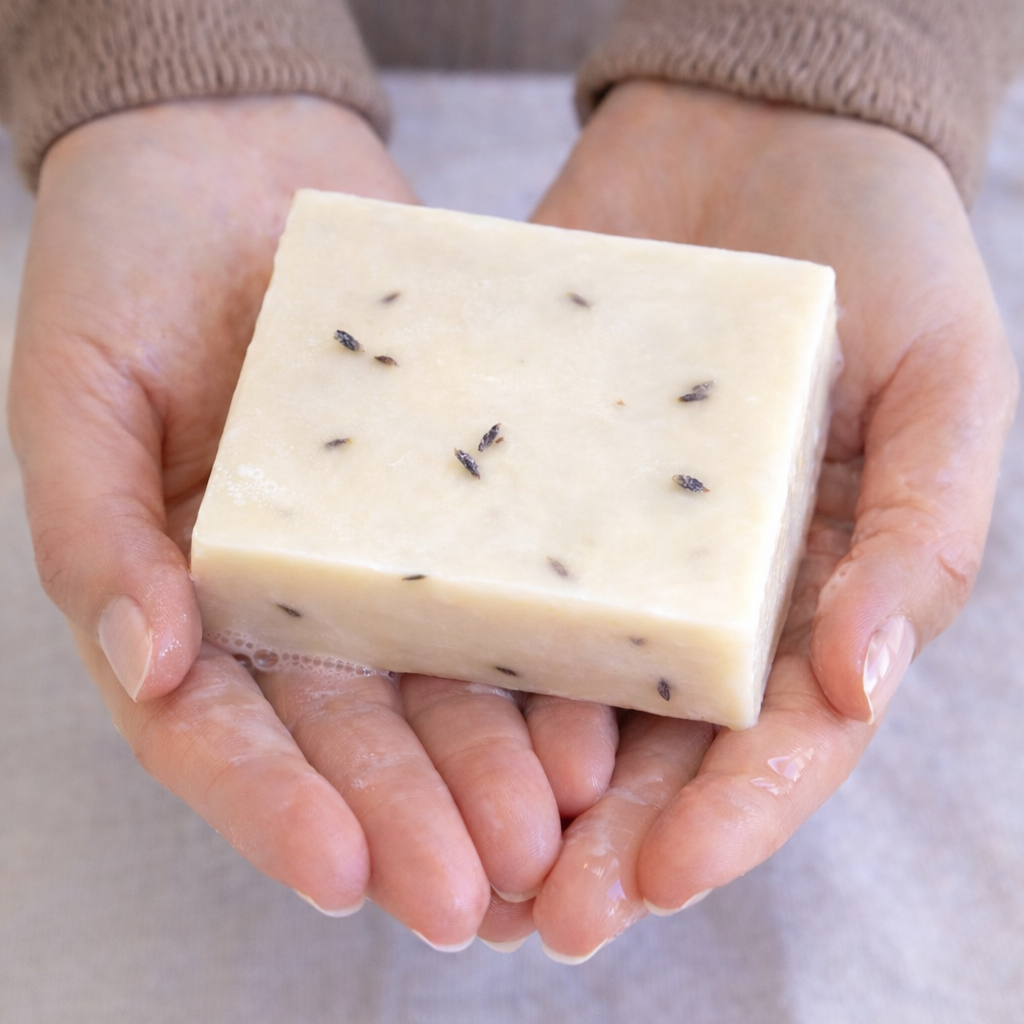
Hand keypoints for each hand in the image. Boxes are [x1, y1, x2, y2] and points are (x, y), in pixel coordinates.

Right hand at [8, 95, 575, 944]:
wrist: (234, 158)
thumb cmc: (126, 265)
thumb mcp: (74, 392)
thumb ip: (93, 533)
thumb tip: (147, 663)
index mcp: (189, 597)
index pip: (223, 735)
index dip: (273, 809)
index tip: (339, 873)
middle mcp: (295, 600)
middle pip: (353, 736)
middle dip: (414, 818)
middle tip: (479, 893)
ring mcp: (386, 554)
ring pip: (443, 686)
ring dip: (495, 766)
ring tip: (554, 829)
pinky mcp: (464, 496)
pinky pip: (512, 582)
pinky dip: (551, 653)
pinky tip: (600, 710)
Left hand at [519, 80, 1017, 958]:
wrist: (759, 134)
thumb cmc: (882, 258)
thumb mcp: (947, 389)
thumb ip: (920, 535)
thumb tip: (859, 682)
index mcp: (810, 594)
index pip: (776, 742)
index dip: (727, 821)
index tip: (659, 882)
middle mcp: (698, 590)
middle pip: (653, 744)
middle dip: (601, 837)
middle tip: (539, 915)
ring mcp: (603, 539)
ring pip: (557, 681)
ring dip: (511, 774)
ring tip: (460, 853)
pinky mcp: (520, 475)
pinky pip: (481, 564)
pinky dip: (449, 634)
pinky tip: (404, 700)